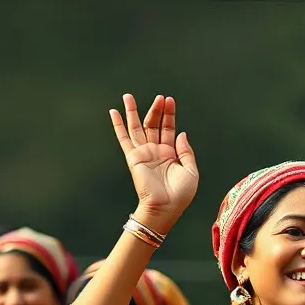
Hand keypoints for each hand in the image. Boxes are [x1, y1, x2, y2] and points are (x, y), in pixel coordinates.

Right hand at [110, 94, 197, 230]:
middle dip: (156, 110)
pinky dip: (118, 126)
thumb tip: (181, 133)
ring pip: (137, 127)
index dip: (169, 115)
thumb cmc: (180, 195)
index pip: (168, 128)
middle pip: (154, 124)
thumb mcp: (191, 171)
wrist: (165, 208)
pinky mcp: (133, 158)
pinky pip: (124, 139)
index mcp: (171, 154)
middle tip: (159, 97)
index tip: (169, 100)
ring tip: (128, 96)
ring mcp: (144, 153)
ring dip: (133, 111)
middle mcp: (156, 151)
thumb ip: (187, 152)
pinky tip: (114, 112)